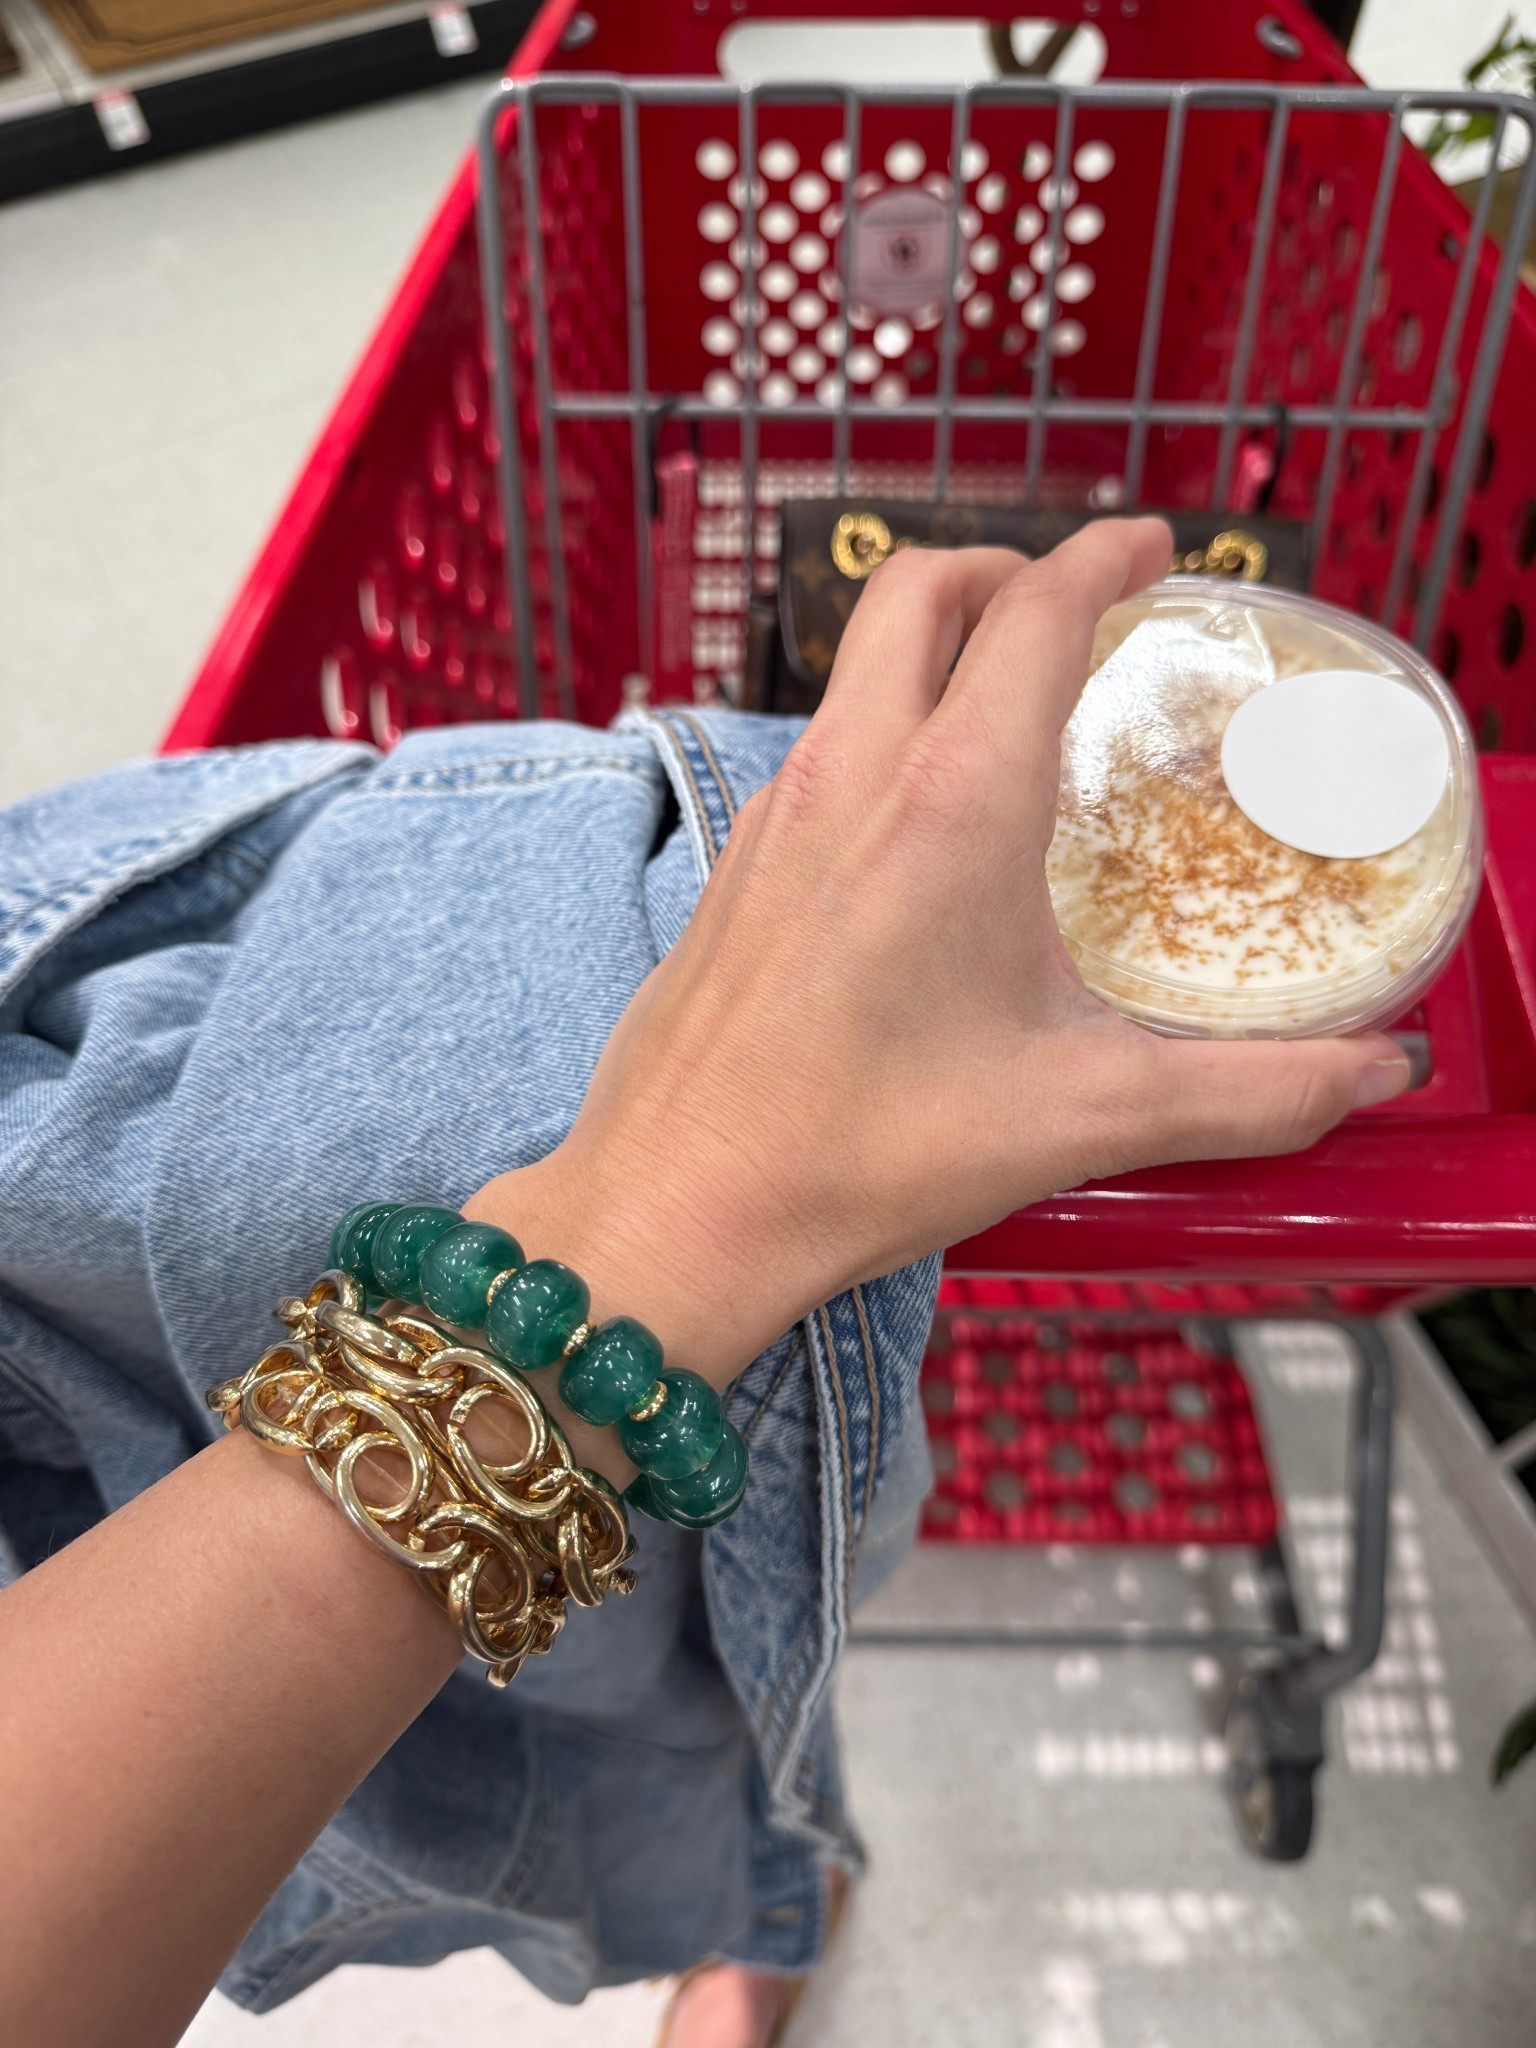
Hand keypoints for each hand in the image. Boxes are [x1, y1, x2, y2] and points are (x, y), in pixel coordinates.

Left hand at [472, 521, 1408, 1378]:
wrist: (679, 1203)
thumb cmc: (864, 1152)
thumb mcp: (1080, 1118)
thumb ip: (1246, 1092)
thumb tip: (1368, 1075)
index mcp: (951, 803)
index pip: (1035, 614)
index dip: (1103, 557)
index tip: (1152, 546)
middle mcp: (853, 776)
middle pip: (921, 589)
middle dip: (1007, 569)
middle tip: (1074, 610)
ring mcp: (777, 812)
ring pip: (856, 662)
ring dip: (937, 645)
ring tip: (1010, 709)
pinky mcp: (734, 862)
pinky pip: (817, 744)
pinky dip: (882, 727)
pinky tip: (920, 822)